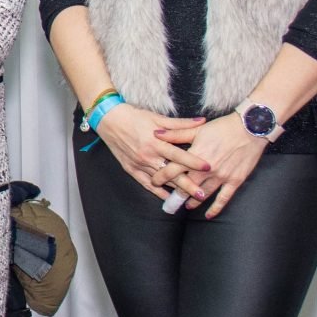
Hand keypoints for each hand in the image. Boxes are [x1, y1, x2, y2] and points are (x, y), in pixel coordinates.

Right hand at [95, 102, 209, 202]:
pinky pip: (146, 184)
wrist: (109, 120)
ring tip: (188, 200)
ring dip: (174, 191)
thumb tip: (202, 121)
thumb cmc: (135, 117)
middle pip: (171, 173)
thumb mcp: (158, 118)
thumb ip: (181, 124)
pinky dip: (157, 192)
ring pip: (160, 181)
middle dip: (187, 185)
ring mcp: (139, 164)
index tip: (208, 168)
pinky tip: (167, 198)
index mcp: (156, 142)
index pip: (178, 155)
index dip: (193, 161)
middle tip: (202, 194)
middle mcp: (148, 156)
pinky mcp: (131, 169)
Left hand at [154, 113, 267, 216]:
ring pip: (202, 194)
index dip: (161, 177)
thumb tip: (156, 134)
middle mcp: (206, 169)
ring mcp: (221, 176)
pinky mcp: (234, 181)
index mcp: (195, 155)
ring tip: (186, 206)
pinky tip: (208, 215)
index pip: (172, 169)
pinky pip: (223, 199)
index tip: (154, 181)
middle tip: (169, 200)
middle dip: (176, 194)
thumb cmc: (223, 127)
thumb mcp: (197, 129)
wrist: (251, 128)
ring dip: (193, 202)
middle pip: (186, 186)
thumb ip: (176, 134)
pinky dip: (215, 208)